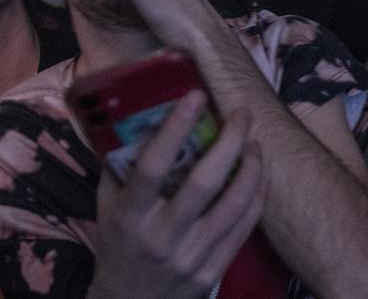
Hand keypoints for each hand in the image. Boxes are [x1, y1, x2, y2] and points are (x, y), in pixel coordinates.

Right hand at [90, 92, 266, 298]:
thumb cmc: (119, 245)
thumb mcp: (108, 208)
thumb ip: (121, 167)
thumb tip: (140, 116)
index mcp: (129, 216)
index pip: (153, 166)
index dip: (176, 127)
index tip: (196, 96)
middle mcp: (160, 237)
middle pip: (204, 182)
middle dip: (230, 141)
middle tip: (241, 114)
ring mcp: (190, 257)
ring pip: (234, 203)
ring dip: (251, 166)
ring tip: (255, 142)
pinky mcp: (212, 271)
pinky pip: (244, 226)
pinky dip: (257, 194)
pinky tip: (260, 174)